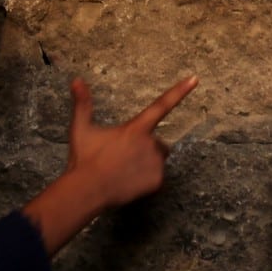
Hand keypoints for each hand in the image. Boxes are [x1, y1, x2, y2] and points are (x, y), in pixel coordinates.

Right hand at [65, 75, 197, 208]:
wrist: (86, 191)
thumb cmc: (84, 159)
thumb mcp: (81, 129)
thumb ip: (82, 103)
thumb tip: (76, 80)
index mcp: (136, 128)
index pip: (162, 105)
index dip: (180, 91)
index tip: (195, 79)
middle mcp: (151, 143)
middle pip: (157, 142)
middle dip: (145, 147)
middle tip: (123, 157)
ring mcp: (156, 164)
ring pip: (158, 160)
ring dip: (147, 162)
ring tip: (124, 170)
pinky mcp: (157, 181)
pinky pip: (156, 177)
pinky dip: (146, 180)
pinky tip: (129, 182)